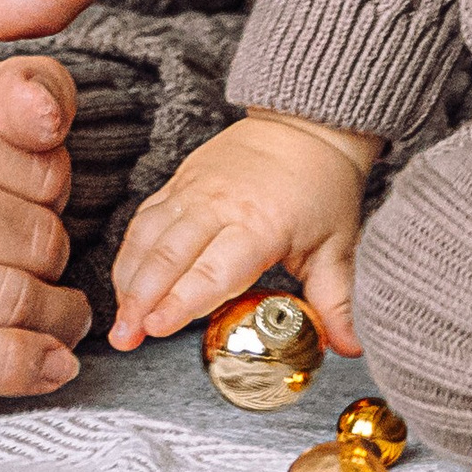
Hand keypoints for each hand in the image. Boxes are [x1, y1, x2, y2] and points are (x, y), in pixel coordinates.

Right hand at [108, 110, 378, 356]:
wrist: (307, 123)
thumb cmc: (323, 185)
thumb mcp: (338, 246)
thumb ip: (337, 302)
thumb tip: (352, 348)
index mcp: (259, 223)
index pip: (212, 270)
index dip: (181, 302)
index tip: (156, 329)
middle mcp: (219, 204)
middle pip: (169, 256)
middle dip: (141, 301)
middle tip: (124, 339)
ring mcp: (194, 189)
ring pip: (148, 236)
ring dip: (129, 280)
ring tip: (119, 322)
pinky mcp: (180, 180)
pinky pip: (146, 217)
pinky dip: (131, 252)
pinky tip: (125, 283)